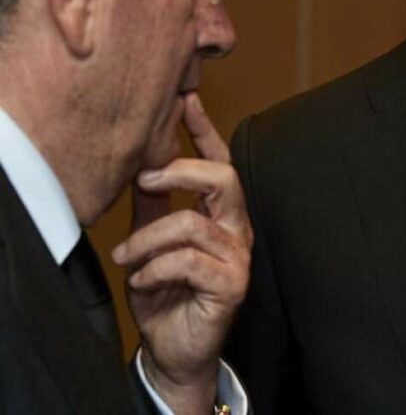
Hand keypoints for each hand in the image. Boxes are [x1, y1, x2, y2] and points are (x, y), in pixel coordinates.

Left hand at [112, 92, 251, 413]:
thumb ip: (153, 206)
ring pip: (192, 224)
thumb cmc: (166, 292)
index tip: (185, 100)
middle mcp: (236, 229)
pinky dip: (154, 269)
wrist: (174, 347)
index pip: (219, 163)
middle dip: (181, 172)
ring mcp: (237, 256)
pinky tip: (141, 280)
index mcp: (221, 214)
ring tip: (126, 257)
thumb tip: (141, 163)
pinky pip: (188, 262)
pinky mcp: (231, 284)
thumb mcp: (152, 242)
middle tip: (144, 179)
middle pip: (223, 179)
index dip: (204, 131)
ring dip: (147, 240)